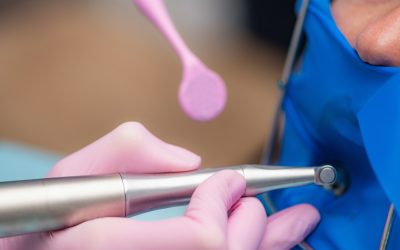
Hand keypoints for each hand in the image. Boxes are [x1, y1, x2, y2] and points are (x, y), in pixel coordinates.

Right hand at [1, 122, 319, 249]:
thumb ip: (129, 150)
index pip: (202, 239)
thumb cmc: (53, 224)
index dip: (220, 203)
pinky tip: (273, 241)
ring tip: (297, 220)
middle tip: (258, 199)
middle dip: (253, 221)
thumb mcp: (76, 176)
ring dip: (269, 241)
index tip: (225, 181)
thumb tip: (190, 161)